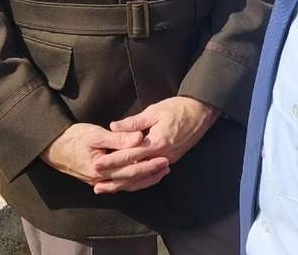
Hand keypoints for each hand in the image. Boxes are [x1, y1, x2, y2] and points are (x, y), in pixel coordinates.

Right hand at [41, 123, 169, 191]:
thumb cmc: (73, 138)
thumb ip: (117, 138)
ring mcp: (99, 181)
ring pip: (126, 185)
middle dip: (150, 173)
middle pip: (131, 179)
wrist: (52, 148)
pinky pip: (119, 185)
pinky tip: (141, 179)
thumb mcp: (95, 134)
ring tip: (160, 173)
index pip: (130, 167)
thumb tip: (138, 139)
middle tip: (167, 166)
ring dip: (144, 180)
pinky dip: (132, 182)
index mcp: (102, 167)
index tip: (163, 157)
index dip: (148, 163)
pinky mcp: (97, 180)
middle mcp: (101, 179)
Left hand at [91, 97, 219, 193]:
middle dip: (115, 178)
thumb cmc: (177, 108)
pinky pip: (152, 174)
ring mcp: (168, 160)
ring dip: (125, 184)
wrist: (200, 112)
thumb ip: (133, 123)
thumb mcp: (154, 111)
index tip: (97, 163)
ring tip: (108, 188)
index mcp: (157, 143)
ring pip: (143, 177)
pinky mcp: (170, 160)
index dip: (112, 160)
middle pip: (135, 171)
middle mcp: (162, 156)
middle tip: (97, 184)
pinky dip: (139, 180)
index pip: (130, 155)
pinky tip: (128, 183)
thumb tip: (113, 127)